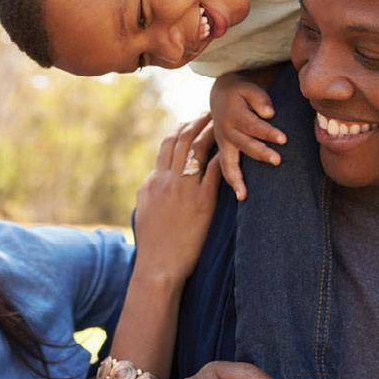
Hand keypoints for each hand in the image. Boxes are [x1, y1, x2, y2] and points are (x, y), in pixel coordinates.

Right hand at [132, 114, 220, 284]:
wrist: (158, 265)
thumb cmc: (153, 244)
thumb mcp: (143, 211)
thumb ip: (149, 190)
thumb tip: (153, 178)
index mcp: (153, 181)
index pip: (166, 145)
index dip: (180, 129)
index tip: (191, 122)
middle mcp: (167, 180)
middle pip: (182, 139)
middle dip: (196, 122)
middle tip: (210, 113)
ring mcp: (184, 189)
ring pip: (197, 149)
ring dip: (210, 132)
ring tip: (223, 122)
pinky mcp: (202, 201)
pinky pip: (215, 170)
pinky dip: (224, 155)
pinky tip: (234, 147)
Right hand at [209, 72, 284, 200]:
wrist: (220, 96)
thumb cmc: (240, 93)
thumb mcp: (248, 88)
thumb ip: (259, 99)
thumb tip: (269, 113)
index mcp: (234, 115)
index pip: (253, 125)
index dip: (267, 132)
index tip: (283, 139)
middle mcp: (227, 131)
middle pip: (245, 144)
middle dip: (260, 153)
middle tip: (277, 160)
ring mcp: (224, 143)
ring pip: (230, 162)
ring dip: (238, 178)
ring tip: (245, 194)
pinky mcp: (224, 151)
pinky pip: (225, 169)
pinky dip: (232, 182)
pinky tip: (242, 196)